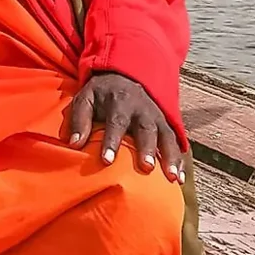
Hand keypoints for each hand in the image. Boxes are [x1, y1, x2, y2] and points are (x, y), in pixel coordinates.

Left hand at [65, 72, 182, 180]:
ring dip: (170, 157)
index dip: (111, 141)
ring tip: (172, 178)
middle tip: (146, 167)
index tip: (107, 160)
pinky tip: (180, 178)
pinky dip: (179, 160)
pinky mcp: (167, 125)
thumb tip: (74, 145)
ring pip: (166, 136)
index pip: (115, 122)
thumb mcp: (85, 98)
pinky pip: (176, 142)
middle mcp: (141, 110)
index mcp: (118, 102)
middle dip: (147, 148)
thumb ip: (80, 120)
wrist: (126, 76)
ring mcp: (157, 117)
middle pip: (146, 129)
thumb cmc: (101, 94)